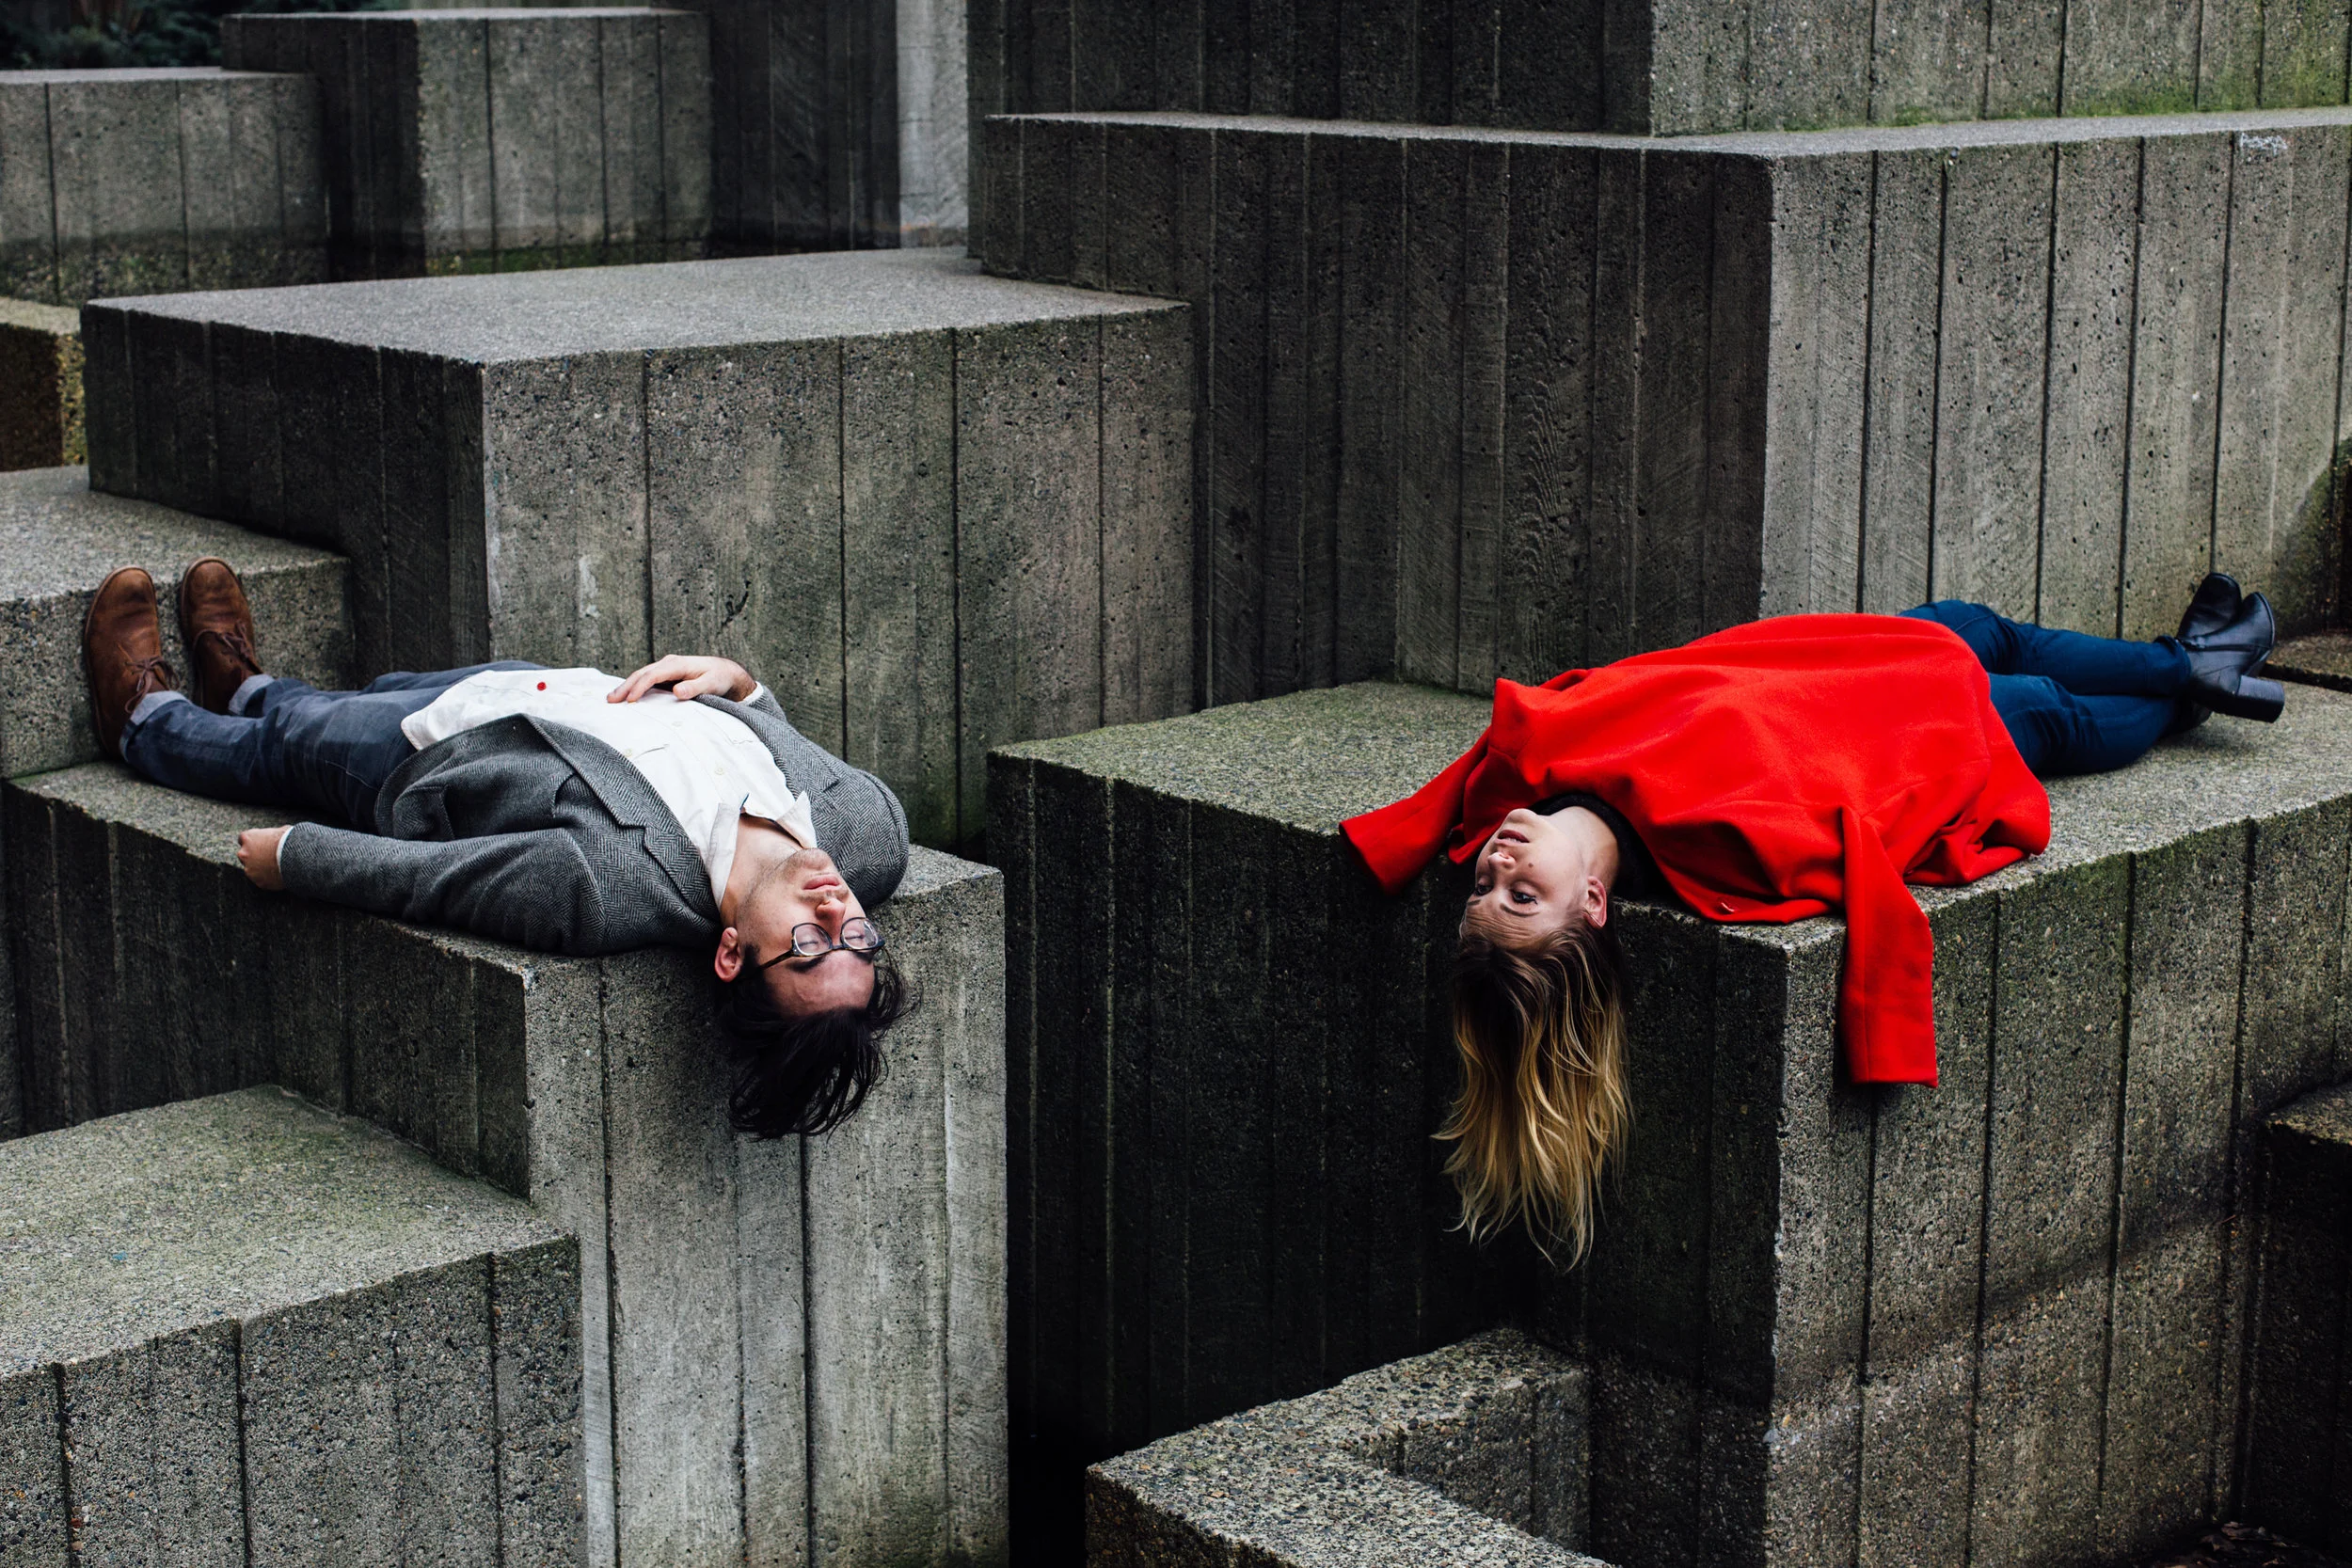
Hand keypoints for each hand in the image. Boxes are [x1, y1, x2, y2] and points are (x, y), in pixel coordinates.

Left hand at [238, 826, 289, 889]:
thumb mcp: (282, 830)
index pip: (243, 839)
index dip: (253, 841)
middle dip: (254, 856)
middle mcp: (244, 854)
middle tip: (268, 856)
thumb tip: (279, 835)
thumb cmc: (290, 841)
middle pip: (245, 855)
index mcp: (248, 838)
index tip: (260, 843)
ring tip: (276, 866)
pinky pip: (262, 880)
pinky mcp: (259, 882)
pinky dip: (268, 878)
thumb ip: (273, 834)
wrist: (297, 858)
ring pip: (252, 869)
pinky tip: (279, 874)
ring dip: (260, 868)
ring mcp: (250, 870)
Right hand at [607, 654, 755, 704]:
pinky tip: (625, 696)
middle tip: (610, 700)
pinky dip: (634, 687)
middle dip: (625, 686)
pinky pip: (646, 680)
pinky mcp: (665, 675)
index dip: (640, 687)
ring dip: (626, 687)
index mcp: (677, 664)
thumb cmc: (719, 678)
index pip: (653, 675)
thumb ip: (695, 688)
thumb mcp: (711, 684)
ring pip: (641, 676)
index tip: (630, 701)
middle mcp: (668, 663)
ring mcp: (665, 668)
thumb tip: (677, 690)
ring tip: (611, 699)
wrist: (725, 672)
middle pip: (641, 673)